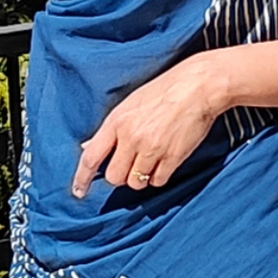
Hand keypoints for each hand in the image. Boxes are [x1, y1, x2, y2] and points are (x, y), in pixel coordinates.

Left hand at [72, 57, 227, 197]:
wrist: (198, 86)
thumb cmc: (165, 91)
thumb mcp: (130, 104)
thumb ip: (111, 129)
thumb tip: (89, 146)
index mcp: (117, 122)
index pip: (91, 157)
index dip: (81, 178)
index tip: (78, 192)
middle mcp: (131, 137)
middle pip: (114, 177)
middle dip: (121, 176)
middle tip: (131, 164)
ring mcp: (152, 149)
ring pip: (136, 183)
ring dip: (141, 178)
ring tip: (151, 160)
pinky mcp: (172, 157)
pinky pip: (158, 181)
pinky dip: (159, 176)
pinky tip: (164, 161)